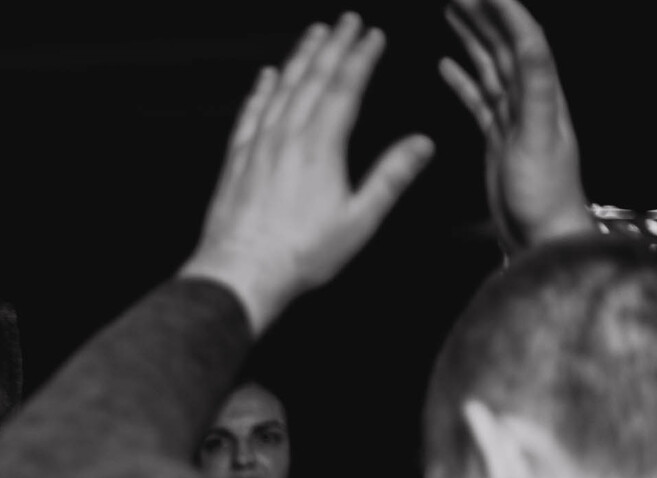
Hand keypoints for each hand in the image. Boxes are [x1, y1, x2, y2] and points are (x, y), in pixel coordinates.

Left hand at [183, 14, 434, 334]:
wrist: (239, 273)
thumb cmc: (298, 254)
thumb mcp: (358, 220)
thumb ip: (390, 177)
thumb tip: (421, 144)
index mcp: (320, 146)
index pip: (344, 88)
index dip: (360, 58)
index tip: (373, 35)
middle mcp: (286, 137)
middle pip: (312, 79)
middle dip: (333, 46)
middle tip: (346, 20)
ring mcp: (257, 147)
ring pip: (280, 90)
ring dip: (299, 59)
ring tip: (313, 35)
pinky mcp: (236, 162)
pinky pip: (249, 115)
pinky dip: (259, 91)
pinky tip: (264, 77)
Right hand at [439, 0, 592, 251]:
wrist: (542, 234)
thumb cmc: (543, 192)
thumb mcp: (539, 136)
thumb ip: (535, 89)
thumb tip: (529, 41)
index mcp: (540, 94)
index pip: (525, 42)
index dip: (505, 13)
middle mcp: (528, 100)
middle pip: (505, 47)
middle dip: (485, 17)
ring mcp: (511, 118)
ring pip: (490, 67)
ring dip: (473, 38)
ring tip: (453, 13)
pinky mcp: (496, 137)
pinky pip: (478, 98)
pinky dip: (462, 78)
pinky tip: (446, 65)